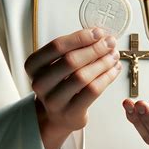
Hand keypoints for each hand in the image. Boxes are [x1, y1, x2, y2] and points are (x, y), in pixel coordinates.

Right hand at [25, 28, 121, 148]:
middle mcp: (40, 83)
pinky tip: (114, 69)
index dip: (80, 37)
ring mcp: (53, 100)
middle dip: (95, 49)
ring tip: (114, 55)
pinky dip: (107, 77)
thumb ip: (74, 49)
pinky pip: (92, 91)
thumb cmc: (60, 84)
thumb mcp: (58, 64)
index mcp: (34, 66)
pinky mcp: (70, 112)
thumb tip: (101, 36)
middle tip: (110, 42)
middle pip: (70, 60)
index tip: (98, 32)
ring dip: (103, 63)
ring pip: (82, 77)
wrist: (57, 116)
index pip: (57, 46)